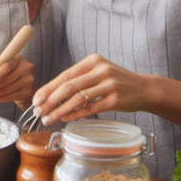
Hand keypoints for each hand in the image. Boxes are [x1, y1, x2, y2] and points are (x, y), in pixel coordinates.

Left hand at [0, 52, 35, 110]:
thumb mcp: (2, 67)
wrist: (24, 90)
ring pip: (6, 89)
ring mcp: (29, 80)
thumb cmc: (10, 76)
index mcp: (18, 59)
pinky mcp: (29, 92)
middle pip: (5, 79)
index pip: (6, 66)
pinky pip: (10, 97)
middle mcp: (27, 67)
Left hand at [30, 54, 147, 124]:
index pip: (65, 75)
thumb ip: (79, 79)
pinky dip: (75, 114)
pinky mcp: (115, 100)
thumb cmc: (117, 82)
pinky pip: (90, 108)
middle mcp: (100, 70)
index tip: (36, 99)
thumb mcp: (99, 72)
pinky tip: (64, 118)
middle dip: (50, 100)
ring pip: (77, 99)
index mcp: (93, 61)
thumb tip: (51, 95)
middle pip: (68, 86)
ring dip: (59, 110)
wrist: (144, 89)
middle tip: (38, 111)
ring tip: (48, 119)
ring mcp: (109, 85)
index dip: (48, 88)